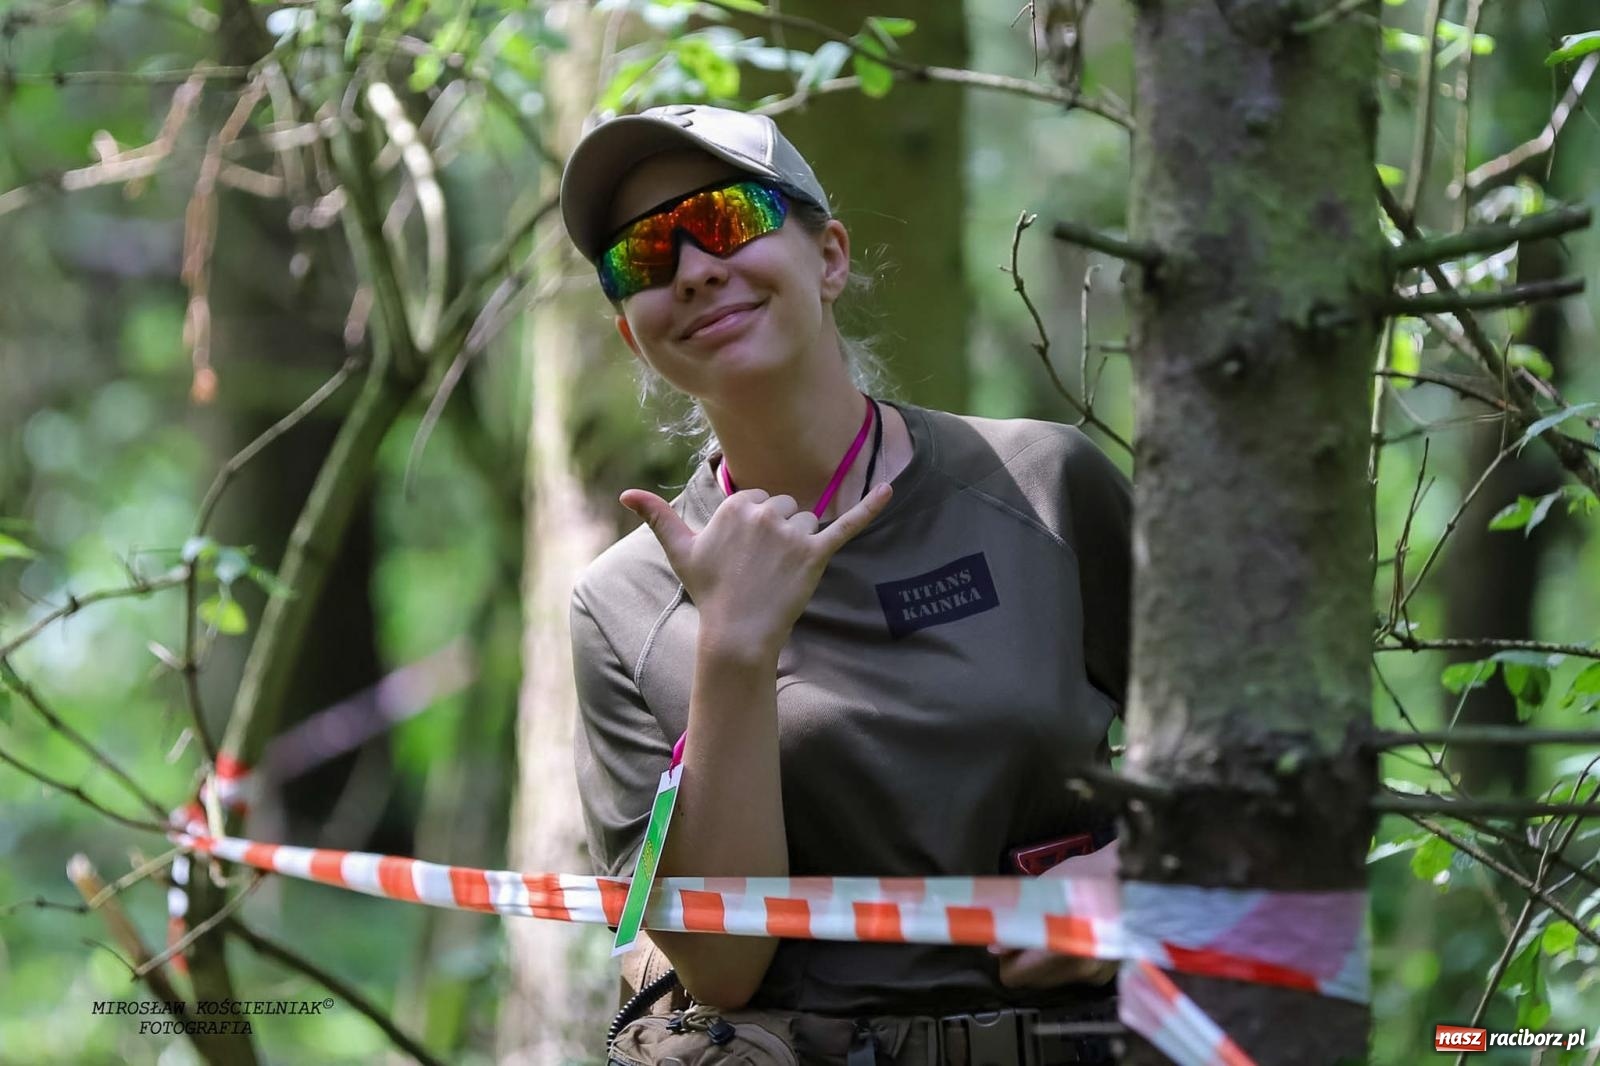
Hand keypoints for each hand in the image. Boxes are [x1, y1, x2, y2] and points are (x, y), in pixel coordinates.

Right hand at [620, 482, 892, 657]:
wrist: (737, 633)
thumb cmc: (709, 592)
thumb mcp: (681, 552)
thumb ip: (657, 517)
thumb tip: (626, 494)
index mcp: (735, 506)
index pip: (757, 502)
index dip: (753, 530)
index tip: (743, 557)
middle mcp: (763, 513)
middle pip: (785, 509)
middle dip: (778, 536)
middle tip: (761, 571)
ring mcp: (791, 533)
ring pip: (808, 522)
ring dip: (800, 545)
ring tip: (780, 575)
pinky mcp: (816, 553)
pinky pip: (847, 525)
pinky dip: (872, 507)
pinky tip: (893, 489)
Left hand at [992, 841, 1118, 988]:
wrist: (1134, 872)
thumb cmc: (1087, 875)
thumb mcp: (1045, 891)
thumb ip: (1019, 920)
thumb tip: (995, 947)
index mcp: (1067, 952)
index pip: (1016, 975)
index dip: (1005, 956)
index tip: (1006, 934)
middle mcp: (1085, 972)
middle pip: (1032, 979)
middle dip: (1022, 958)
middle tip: (1025, 927)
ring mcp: (1099, 975)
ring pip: (1050, 977)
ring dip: (1041, 958)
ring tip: (1049, 926)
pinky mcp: (1107, 971)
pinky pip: (1069, 973)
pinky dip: (1061, 958)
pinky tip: (1067, 933)